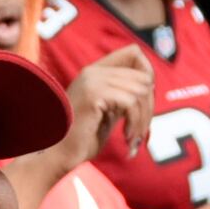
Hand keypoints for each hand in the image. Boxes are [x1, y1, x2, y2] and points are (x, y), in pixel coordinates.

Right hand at [65, 48, 155, 164]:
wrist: (59, 155)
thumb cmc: (82, 139)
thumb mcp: (108, 111)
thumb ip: (124, 95)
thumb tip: (151, 87)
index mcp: (95, 71)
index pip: (134, 53)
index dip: (147, 75)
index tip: (143, 103)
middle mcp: (93, 71)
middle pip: (143, 76)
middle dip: (149, 106)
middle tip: (141, 130)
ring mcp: (92, 81)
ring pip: (141, 91)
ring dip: (143, 119)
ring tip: (134, 137)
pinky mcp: (94, 94)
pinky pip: (131, 103)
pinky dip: (135, 123)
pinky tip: (126, 137)